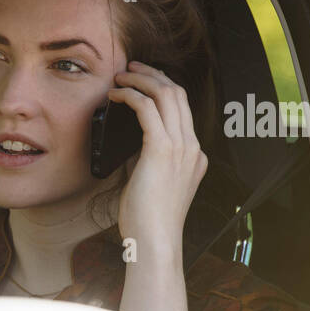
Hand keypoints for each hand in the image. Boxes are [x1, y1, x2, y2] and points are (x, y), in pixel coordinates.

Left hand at [109, 60, 207, 262]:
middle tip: (130, 69)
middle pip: (178, 94)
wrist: (155, 241)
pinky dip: (131, 96)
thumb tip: (130, 147)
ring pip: (166, 95)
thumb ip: (148, 163)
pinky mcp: (162, 150)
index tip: (142, 82)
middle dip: (153, 75)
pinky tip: (115, 95)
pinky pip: (147, 108)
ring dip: (141, 80)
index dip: (162, 89)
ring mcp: (181, 147)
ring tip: (120, 77)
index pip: (183, 109)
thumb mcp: (152, 186)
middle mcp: (192, 147)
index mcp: (193, 156)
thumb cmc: (147, 221)